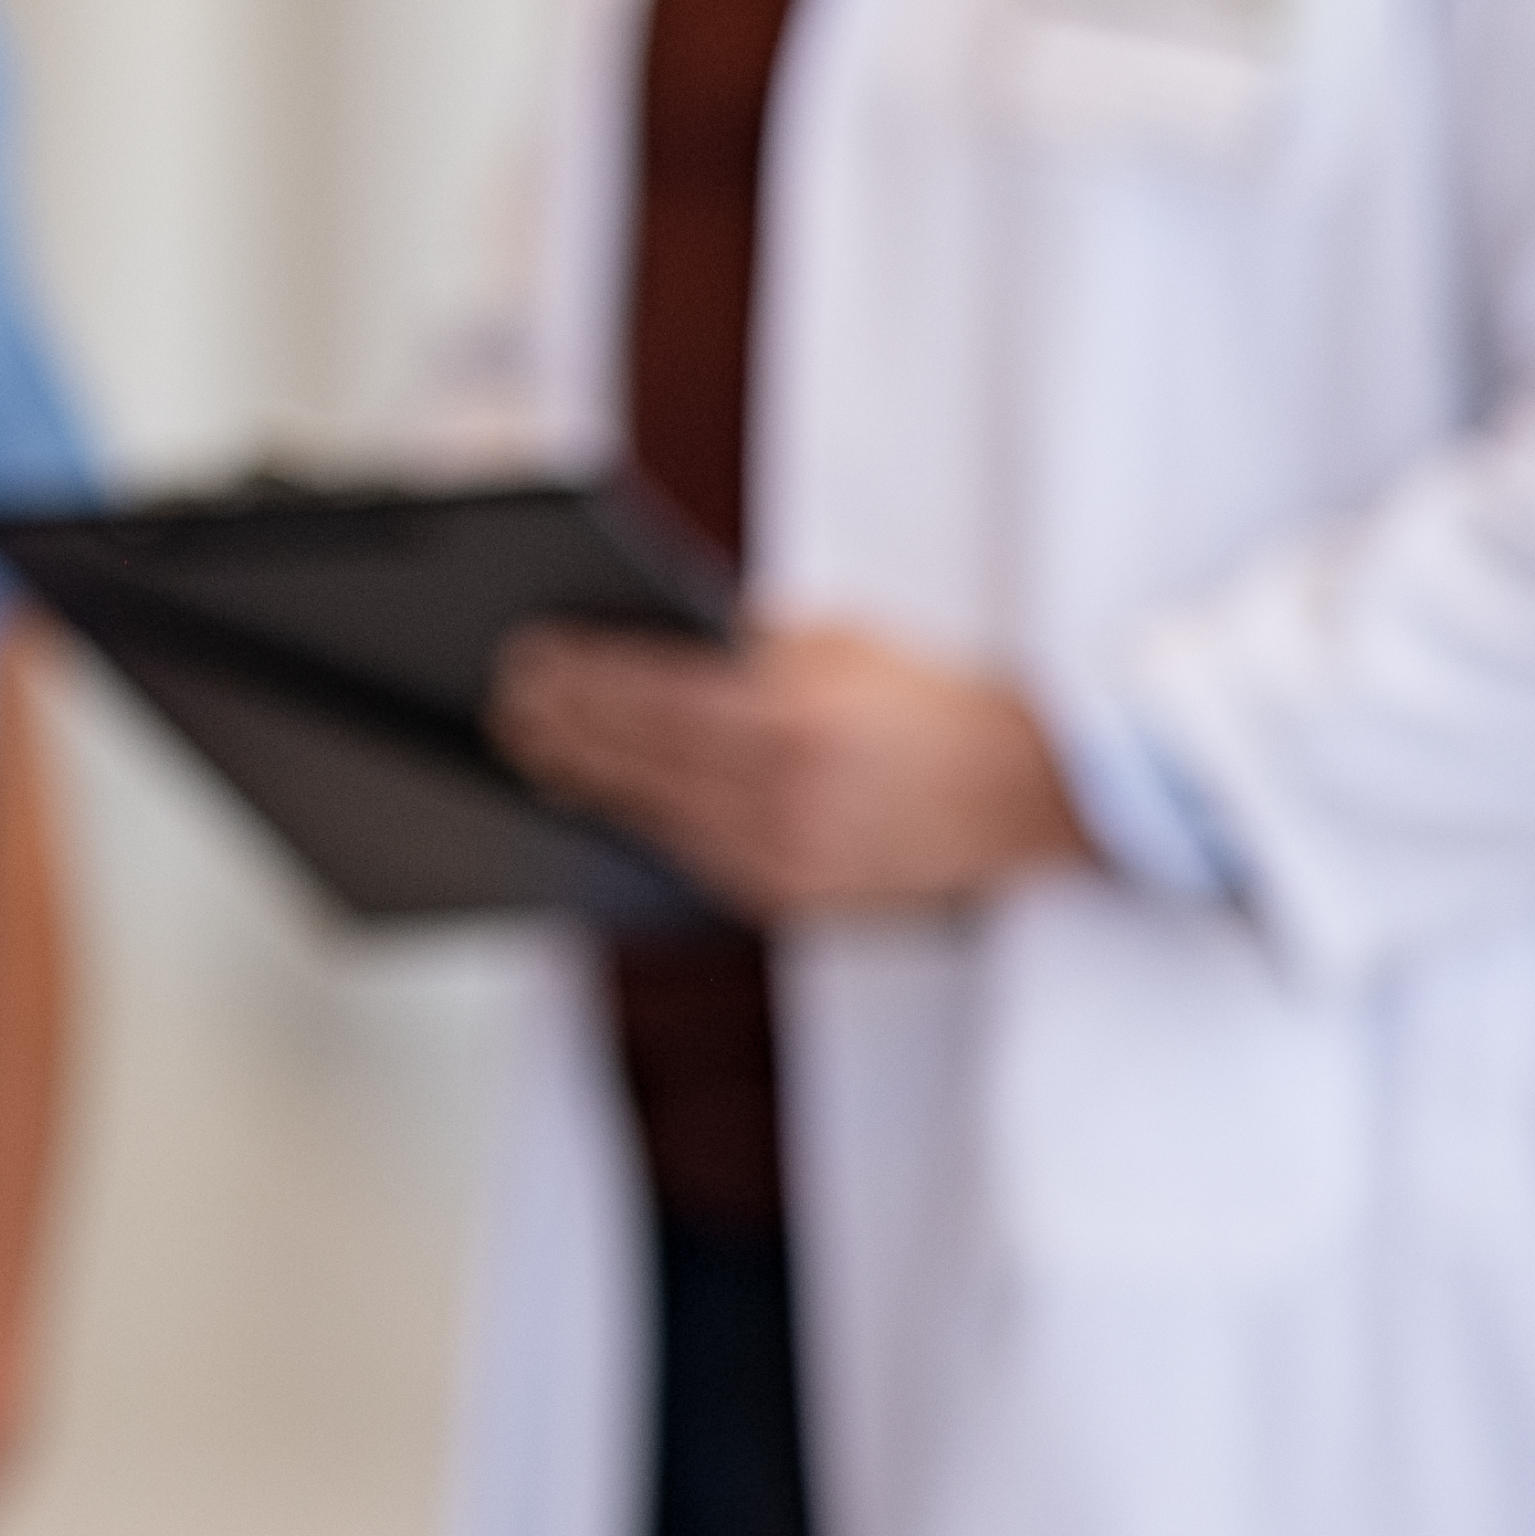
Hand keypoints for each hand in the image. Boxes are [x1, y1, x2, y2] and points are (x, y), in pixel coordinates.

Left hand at [489, 619, 1091, 920]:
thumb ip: (741, 639)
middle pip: (632, 761)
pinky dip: (650, 824)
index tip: (524, 660)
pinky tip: (609, 803)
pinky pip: (695, 857)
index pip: (641, 697)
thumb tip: (646, 639)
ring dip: (590, 784)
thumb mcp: (833, 639)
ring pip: (654, 816)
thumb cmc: (926, 701)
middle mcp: (775, 794)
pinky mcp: (793, 896)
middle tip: (507, 705)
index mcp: (782, 718)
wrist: (1027, 791)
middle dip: (562, 731)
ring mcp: (783, 855)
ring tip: (540, 751)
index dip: (574, 680)